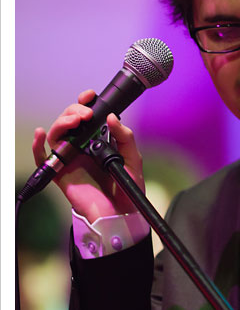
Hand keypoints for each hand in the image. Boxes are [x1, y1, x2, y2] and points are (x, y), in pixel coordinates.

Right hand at [32, 89, 145, 221]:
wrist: (122, 213)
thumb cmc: (126, 188)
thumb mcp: (132, 158)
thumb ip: (125, 137)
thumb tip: (112, 117)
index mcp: (98, 140)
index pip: (86, 116)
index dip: (85, 103)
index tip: (90, 96)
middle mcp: (82, 146)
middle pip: (69, 121)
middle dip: (75, 110)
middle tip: (86, 114)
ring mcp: (70, 159)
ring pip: (56, 134)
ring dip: (62, 122)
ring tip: (75, 120)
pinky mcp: (61, 173)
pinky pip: (42, 158)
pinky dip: (37, 146)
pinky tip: (40, 134)